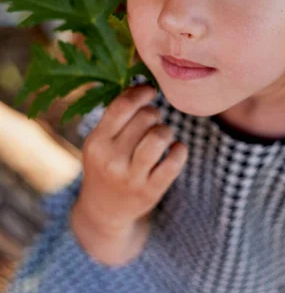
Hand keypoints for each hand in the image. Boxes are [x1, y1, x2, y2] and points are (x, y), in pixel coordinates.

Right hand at [73, 84, 188, 238]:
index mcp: (96, 141)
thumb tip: (142, 82)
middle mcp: (111, 159)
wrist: (103, 210)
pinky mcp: (150, 191)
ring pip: (159, 137)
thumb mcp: (99, 141)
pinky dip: (180, 151)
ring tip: (162, 135)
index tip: (150, 91)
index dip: (141, 93)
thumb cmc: (105, 164)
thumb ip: (116, 115)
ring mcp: (131, 177)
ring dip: (166, 130)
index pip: (122, 105)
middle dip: (154, 113)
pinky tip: (175, 150)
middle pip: (145, 118)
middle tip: (153, 119)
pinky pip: (174, 162)